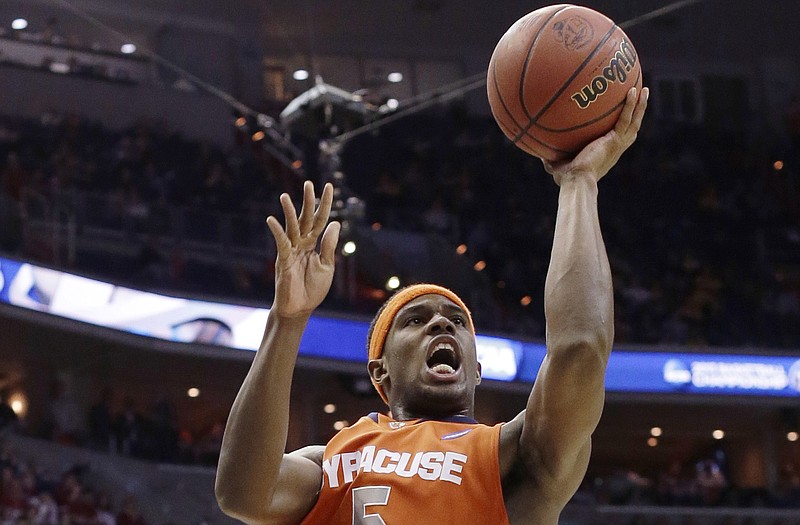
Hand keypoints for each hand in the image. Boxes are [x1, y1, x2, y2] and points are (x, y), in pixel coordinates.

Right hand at [266, 181, 340, 317]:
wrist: (299, 309)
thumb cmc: (313, 289)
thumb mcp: (327, 266)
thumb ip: (329, 245)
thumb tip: (336, 223)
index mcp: (313, 244)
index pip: (321, 220)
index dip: (325, 204)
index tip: (329, 186)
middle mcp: (301, 244)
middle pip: (306, 219)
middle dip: (308, 201)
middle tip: (309, 183)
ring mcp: (291, 251)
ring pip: (291, 228)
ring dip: (288, 212)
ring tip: (285, 197)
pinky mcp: (283, 260)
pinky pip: (281, 243)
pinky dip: (277, 232)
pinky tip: (272, 220)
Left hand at [544, 86, 648, 185]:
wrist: (576, 181)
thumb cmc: (566, 178)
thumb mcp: (556, 164)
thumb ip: (550, 156)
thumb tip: (537, 152)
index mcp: (606, 152)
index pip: (616, 136)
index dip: (620, 126)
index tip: (620, 115)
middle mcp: (615, 148)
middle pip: (631, 126)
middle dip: (637, 112)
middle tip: (639, 96)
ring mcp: (618, 144)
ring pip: (634, 121)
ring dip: (640, 105)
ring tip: (644, 89)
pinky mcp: (616, 140)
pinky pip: (626, 118)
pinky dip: (631, 105)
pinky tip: (633, 91)